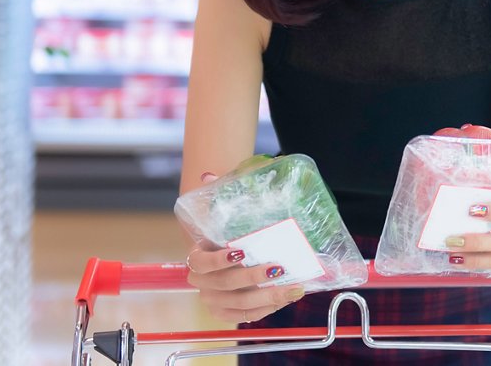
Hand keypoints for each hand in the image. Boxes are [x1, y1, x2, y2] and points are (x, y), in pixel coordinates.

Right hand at [184, 171, 305, 323]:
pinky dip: (268, 309)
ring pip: (239, 304)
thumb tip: (208, 175)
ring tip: (293, 287)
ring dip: (268, 297)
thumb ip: (217, 193)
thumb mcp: (222, 211)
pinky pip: (247, 316)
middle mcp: (202, 283)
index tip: (241, 251)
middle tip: (278, 268)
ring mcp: (214, 300)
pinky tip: (287, 296)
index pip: (201, 263)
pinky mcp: (227, 312)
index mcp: (197, 257)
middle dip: (253, 278)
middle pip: (225, 285)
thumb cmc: (227, 231)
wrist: (226, 252)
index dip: (219, 260)